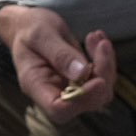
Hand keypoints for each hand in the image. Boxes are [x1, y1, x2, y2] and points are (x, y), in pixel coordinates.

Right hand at [0, 4, 114, 122]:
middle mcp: (54, 93)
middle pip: (87, 103)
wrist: (28, 27)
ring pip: (101, 92)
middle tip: (102, 45)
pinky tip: (96, 39)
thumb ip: (60, 54)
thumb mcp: (41, 35)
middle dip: (103, 75)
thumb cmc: (29, 29)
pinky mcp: (81, 81)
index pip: (59, 109)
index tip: (98, 78)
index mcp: (36, 85)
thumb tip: (82, 73)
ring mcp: (70, 89)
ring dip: (106, 65)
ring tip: (96, 37)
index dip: (81, 99)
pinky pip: (102, 78)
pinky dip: (105, 59)